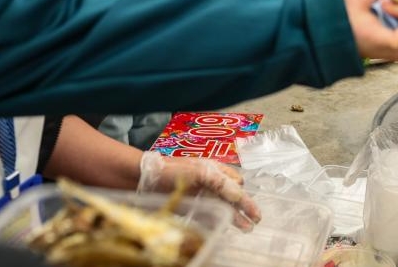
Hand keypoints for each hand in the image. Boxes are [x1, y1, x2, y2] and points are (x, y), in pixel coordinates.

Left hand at [137, 152, 260, 230]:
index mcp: (214, 169)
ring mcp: (199, 194)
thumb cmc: (172, 171)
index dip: (244, 196)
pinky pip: (208, 213)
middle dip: (245, 207)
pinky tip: (223, 228)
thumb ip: (221, 183)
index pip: (236, 183)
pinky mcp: (189, 205)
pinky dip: (218, 220)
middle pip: (232, 196)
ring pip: (223, 206)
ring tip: (246, 228)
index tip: (252, 209)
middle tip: (256, 220)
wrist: (142, 179)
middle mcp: (209, 181)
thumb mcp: (200, 174)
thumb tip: (241, 194)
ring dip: (235, 217)